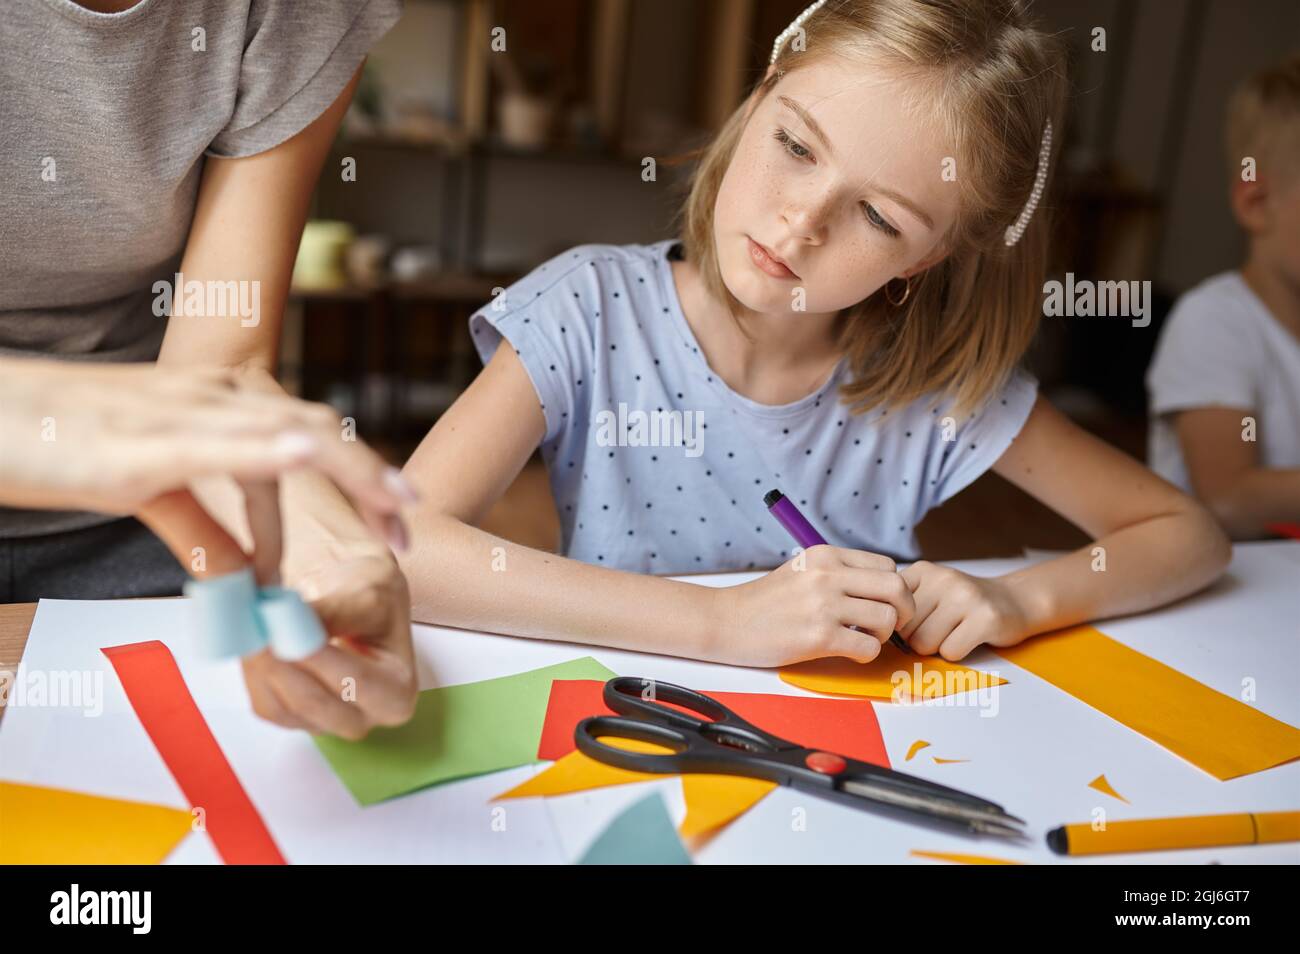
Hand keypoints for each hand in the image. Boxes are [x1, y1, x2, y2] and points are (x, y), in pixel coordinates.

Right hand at [0, 358, 414, 550]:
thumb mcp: (149, 489)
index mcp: (216, 406)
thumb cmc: (60, 444)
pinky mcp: (146, 443)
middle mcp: (212, 400)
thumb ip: (203, 528)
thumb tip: (250, 576)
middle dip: (373, 481)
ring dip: (351, 471)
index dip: (362, 476)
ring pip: (290, 434)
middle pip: (319, 433)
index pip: (309, 435)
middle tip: (409, 528)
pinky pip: (222, 444)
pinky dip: (270, 451)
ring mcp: (184, 415)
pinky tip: (305, 457)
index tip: (397, 519)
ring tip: (393, 510)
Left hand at [242, 551, 417, 739]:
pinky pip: (265, 705)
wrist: (356, 600)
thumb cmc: (374, 595)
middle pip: (312, 701)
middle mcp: (365, 717)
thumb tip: (292, 624)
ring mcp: (328, 723)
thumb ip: (335, 612)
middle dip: (280, 662)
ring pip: (281, 707)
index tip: (281, 626)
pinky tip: (256, 642)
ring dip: (260, 667)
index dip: (313, 655)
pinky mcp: (296, 719)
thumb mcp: (369, 592)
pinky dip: (254, 674)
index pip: (353, 680)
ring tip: (255, 626)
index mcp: (397, 691)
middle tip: (257, 625)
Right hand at [711, 544, 914, 666]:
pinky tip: (849, 652)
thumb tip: (881, 589)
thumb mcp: (802, 570)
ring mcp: (823, 605)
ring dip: (884, 635)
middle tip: (890, 625)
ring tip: (864, 639)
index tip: (882, 604)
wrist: (725, 622)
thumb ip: (838, 573)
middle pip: (897, 587)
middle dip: (904, 610)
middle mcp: (827, 575)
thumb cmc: (764, 602)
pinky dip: (867, 654)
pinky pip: (868, 647)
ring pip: (888, 618)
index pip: (887, 565)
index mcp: (826, 555)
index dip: (893, 588)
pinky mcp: (818, 636)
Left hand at [897, 561, 1030, 659]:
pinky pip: (950, 652)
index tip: (915, 624)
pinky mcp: (985, 618)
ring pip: (924, 644)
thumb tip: (874, 634)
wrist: (1013, 601)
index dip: (899, 626)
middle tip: (941, 629)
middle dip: (919, 639)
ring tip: (954, 632)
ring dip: (937, 648)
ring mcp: (966, 597)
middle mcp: (943, 578)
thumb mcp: (929, 591)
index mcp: (923, 571)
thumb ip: (902, 606)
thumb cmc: (963, 604)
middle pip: (906, 631)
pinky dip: (956, 653)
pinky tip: (968, 638)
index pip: (889, 610)